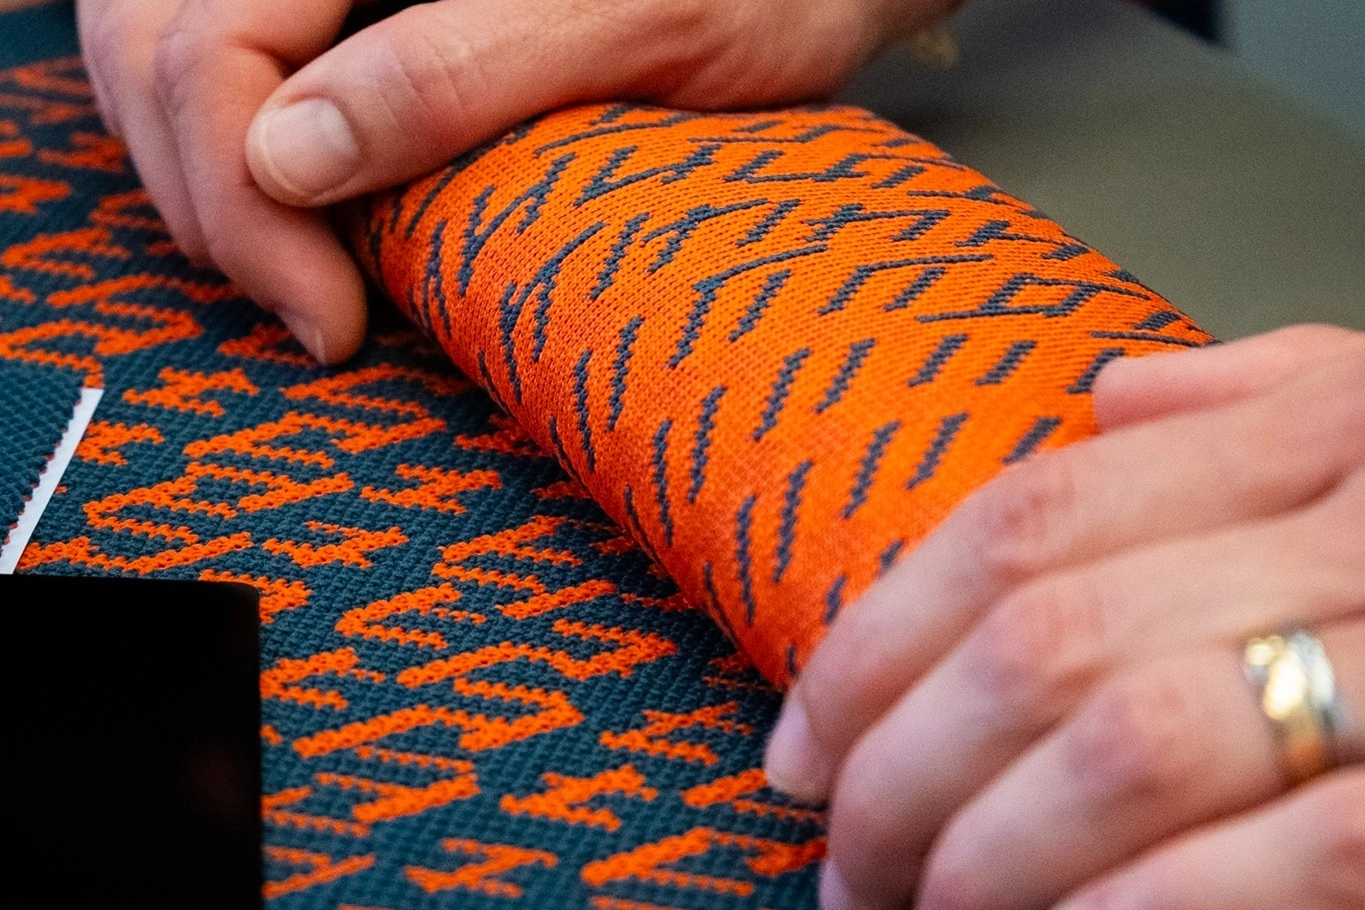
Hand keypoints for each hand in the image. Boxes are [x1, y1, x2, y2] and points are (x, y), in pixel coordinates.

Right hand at [77, 0, 956, 362]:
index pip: (200, 30)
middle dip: (205, 196)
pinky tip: (310, 225)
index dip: (229, 186)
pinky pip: (252, 63)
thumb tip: (282, 159)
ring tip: (303, 289)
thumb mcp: (631, 24)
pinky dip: (250, 154)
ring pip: (180, 52)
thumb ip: (455, 67)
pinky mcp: (369, 4)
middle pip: (155, 38)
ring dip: (212, 180)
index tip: (327, 318)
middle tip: (313, 320)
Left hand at [764, 324, 1364, 908]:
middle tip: (845, 865)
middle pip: (1041, 642)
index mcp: (1324, 432)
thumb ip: (1257, 404)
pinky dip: (1130, 909)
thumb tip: (1115, 391)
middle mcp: (1357, 528)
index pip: (1024, 523)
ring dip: (987, 855)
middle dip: (904, 775)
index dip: (876, 647)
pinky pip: (1273, 857)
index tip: (797, 753)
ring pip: (1124, 746)